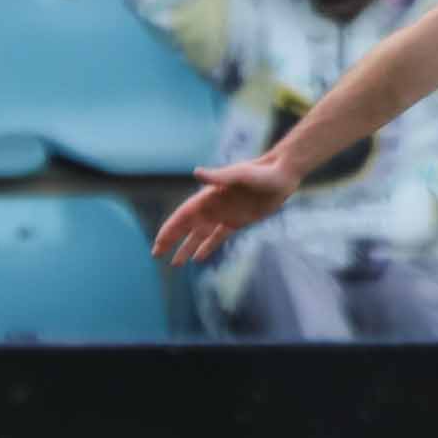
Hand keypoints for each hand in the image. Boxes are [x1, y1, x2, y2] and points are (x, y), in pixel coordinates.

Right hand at [155, 154, 301, 266]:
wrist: (281, 176)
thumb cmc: (260, 172)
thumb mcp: (239, 175)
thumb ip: (218, 176)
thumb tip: (196, 172)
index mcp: (208, 196)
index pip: (183, 215)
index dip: (169, 229)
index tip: (158, 243)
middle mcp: (213, 206)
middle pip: (187, 227)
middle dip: (171, 240)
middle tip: (156, 255)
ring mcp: (224, 214)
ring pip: (200, 235)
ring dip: (187, 248)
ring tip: (175, 264)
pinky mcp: (237, 221)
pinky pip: (218, 237)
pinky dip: (207, 247)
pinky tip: (198, 258)